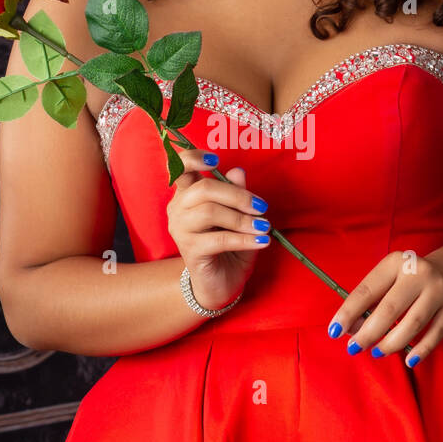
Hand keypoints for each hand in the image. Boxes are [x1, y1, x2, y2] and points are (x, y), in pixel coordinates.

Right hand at [167, 152, 271, 311]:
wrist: (223, 283)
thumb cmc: (230, 247)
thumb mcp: (239, 216)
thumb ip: (237, 193)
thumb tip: (238, 171)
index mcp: (187, 195)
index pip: (180, 168)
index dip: (194, 158)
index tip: (215, 159)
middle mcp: (178, 209)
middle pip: (203, 189)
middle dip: (237, 195)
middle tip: (261, 207)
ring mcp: (181, 230)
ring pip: (209, 212)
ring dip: (242, 219)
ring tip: (264, 227)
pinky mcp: (191, 251)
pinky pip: (219, 239)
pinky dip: (244, 239)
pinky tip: (262, 241)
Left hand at [326, 249, 442, 363]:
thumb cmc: (409, 281)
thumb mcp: (389, 280)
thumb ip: (369, 302)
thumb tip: (351, 330)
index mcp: (395, 262)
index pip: (367, 290)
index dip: (349, 312)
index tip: (335, 330)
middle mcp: (419, 273)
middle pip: (389, 309)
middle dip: (368, 332)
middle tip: (354, 347)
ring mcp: (439, 290)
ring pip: (412, 324)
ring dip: (391, 343)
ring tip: (376, 352)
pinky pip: (435, 334)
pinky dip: (421, 350)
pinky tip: (408, 360)